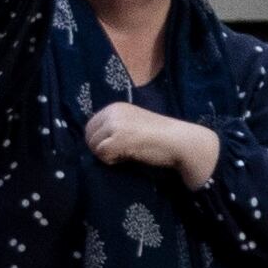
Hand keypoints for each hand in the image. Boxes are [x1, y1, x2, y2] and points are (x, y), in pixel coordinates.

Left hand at [82, 101, 217, 184]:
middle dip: (100, 148)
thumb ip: (114, 128)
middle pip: (89, 137)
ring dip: (106, 155)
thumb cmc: (157, 137)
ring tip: (126, 153)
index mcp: (114, 107)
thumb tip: (93, 143)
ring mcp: (115, 124)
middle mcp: (112, 112)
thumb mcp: (132, 125)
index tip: (117, 146)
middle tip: (121, 152)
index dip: (100, 141)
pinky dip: (112, 160)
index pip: (90, 127)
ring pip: (94, 146)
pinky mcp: (118, 138)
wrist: (178, 140)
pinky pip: (102, 154)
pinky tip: (127, 157)